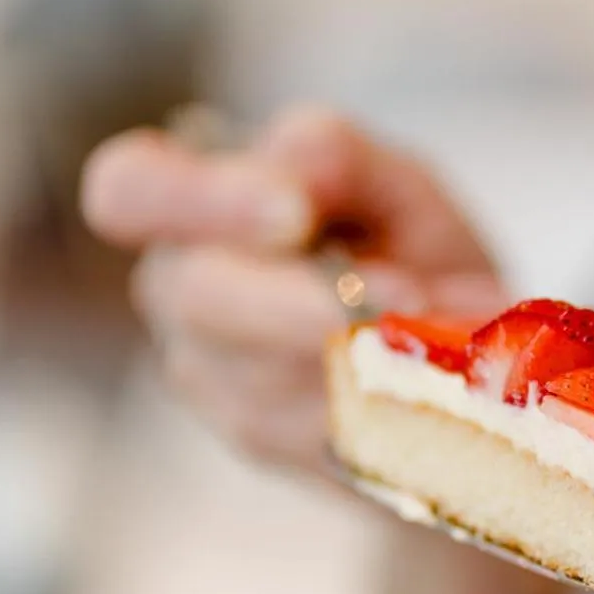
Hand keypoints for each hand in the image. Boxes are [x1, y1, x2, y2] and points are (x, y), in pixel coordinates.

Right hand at [82, 106, 506, 471]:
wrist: (466, 352)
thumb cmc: (410, 246)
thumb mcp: (392, 181)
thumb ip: (335, 157)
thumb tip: (290, 179)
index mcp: (189, 198)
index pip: (127, 188)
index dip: (202, 200)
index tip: (296, 213)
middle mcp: (176, 287)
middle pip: (192, 295)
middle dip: (296, 298)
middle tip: (403, 293)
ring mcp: (206, 371)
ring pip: (254, 371)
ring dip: (353, 349)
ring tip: (429, 325)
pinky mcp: (256, 435)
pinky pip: (302, 423)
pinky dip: (372, 395)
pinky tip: (414, 373)